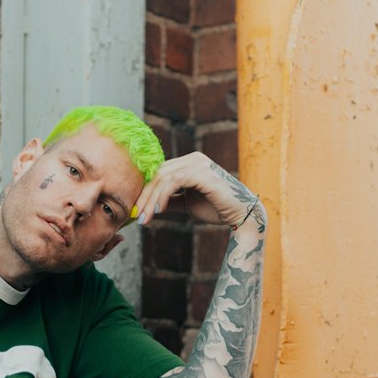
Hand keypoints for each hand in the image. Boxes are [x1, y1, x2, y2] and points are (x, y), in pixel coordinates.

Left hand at [133, 151, 257, 229]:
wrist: (242, 215)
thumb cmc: (218, 209)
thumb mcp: (188, 204)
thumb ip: (171, 201)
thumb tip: (150, 206)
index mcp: (190, 163)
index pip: (160, 173)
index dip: (146, 191)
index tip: (136, 211)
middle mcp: (194, 159)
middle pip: (158, 173)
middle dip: (144, 196)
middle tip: (136, 217)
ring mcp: (198, 164)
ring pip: (163, 177)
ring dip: (150, 199)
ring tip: (145, 218)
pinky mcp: (202, 173)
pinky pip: (174, 181)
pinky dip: (162, 196)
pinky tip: (158, 210)